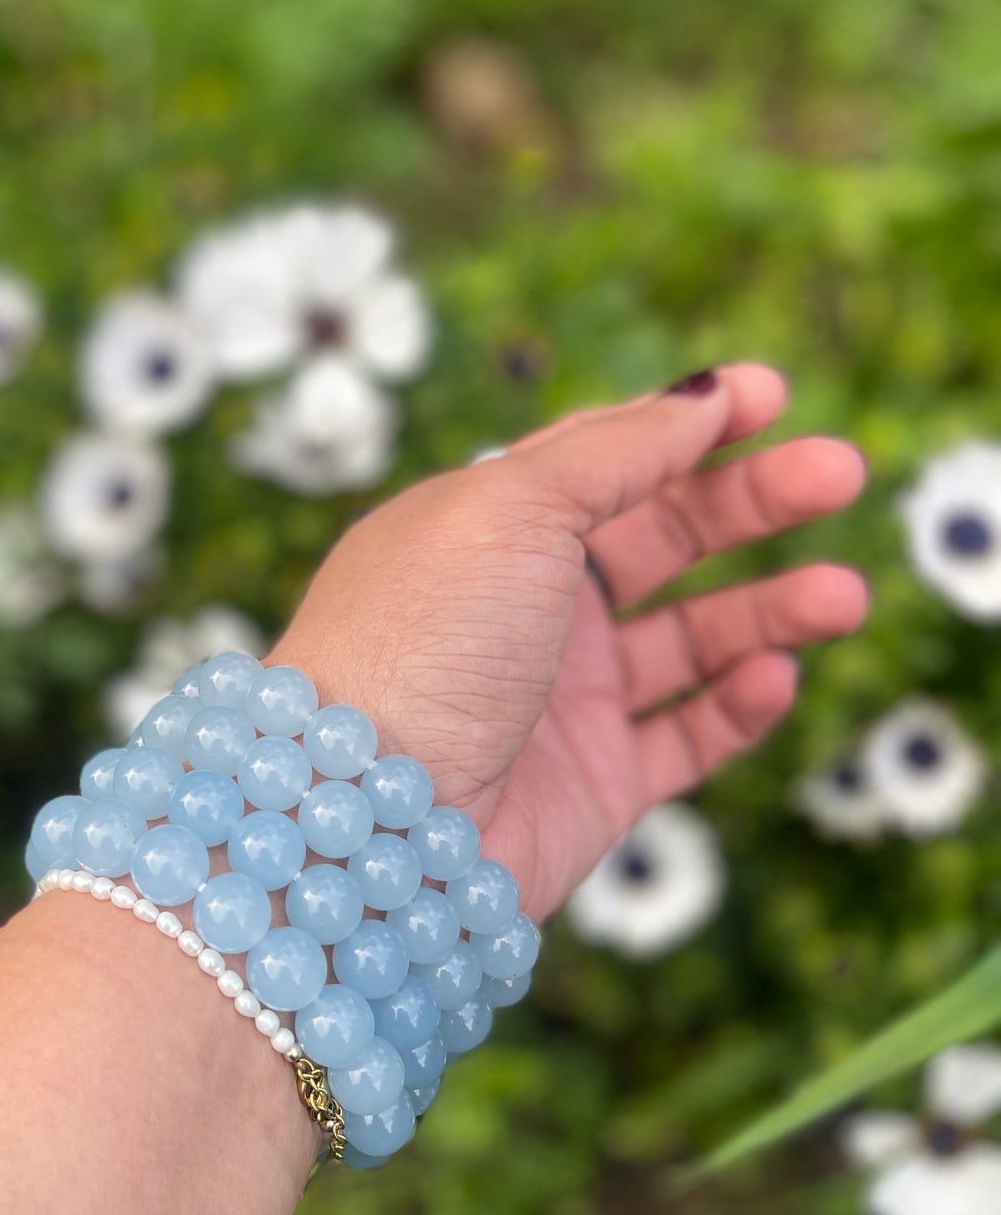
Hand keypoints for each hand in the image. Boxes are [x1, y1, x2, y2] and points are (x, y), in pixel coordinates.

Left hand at [270, 365, 867, 919]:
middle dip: (752, 502)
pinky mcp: (592, 783)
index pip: (603, 456)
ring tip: (843, 596)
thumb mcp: (512, 505)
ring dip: (769, 609)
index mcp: (489, 524)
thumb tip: (700, 394)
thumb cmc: (422, 639)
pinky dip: (738, 705)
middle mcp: (525, 605)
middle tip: (841, 473)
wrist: (370, 820)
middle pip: (661, 535)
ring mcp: (560, 696)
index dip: (687, 421)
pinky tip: (773, 675)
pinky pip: (686, 735)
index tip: (773, 394)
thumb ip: (615, 449)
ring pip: (690, 637)